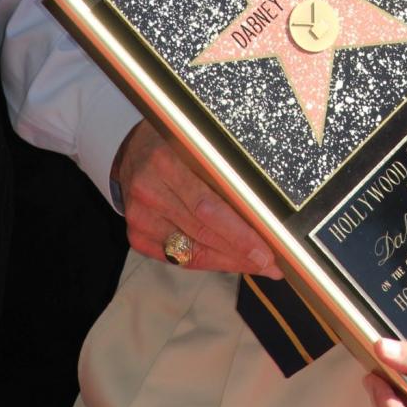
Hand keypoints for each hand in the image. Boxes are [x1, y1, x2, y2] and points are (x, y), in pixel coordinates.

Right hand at [113, 120, 280, 275]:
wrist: (134, 148)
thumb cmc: (178, 142)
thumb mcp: (201, 143)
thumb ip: (226, 170)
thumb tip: (264, 207)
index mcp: (166, 160)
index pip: (209, 206)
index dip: (240, 233)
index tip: (268, 249)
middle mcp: (149, 190)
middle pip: (203, 232)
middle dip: (241, 252)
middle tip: (272, 264)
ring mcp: (140, 216)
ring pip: (193, 250)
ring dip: (229, 260)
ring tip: (258, 264)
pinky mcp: (137, 236)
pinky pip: (180, 258)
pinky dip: (209, 261)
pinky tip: (231, 260)